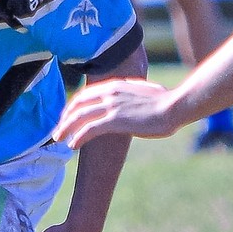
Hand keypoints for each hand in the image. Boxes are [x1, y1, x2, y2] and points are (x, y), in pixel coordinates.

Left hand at [55, 78, 181, 148]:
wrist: (175, 107)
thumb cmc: (165, 101)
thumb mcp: (144, 92)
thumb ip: (131, 93)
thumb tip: (130, 95)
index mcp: (115, 85)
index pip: (85, 94)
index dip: (73, 107)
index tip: (67, 118)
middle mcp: (110, 92)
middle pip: (78, 104)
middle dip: (65, 117)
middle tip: (58, 131)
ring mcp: (112, 105)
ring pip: (79, 116)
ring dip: (66, 128)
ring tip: (59, 139)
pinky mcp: (116, 119)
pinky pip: (89, 128)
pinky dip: (78, 136)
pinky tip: (73, 145)